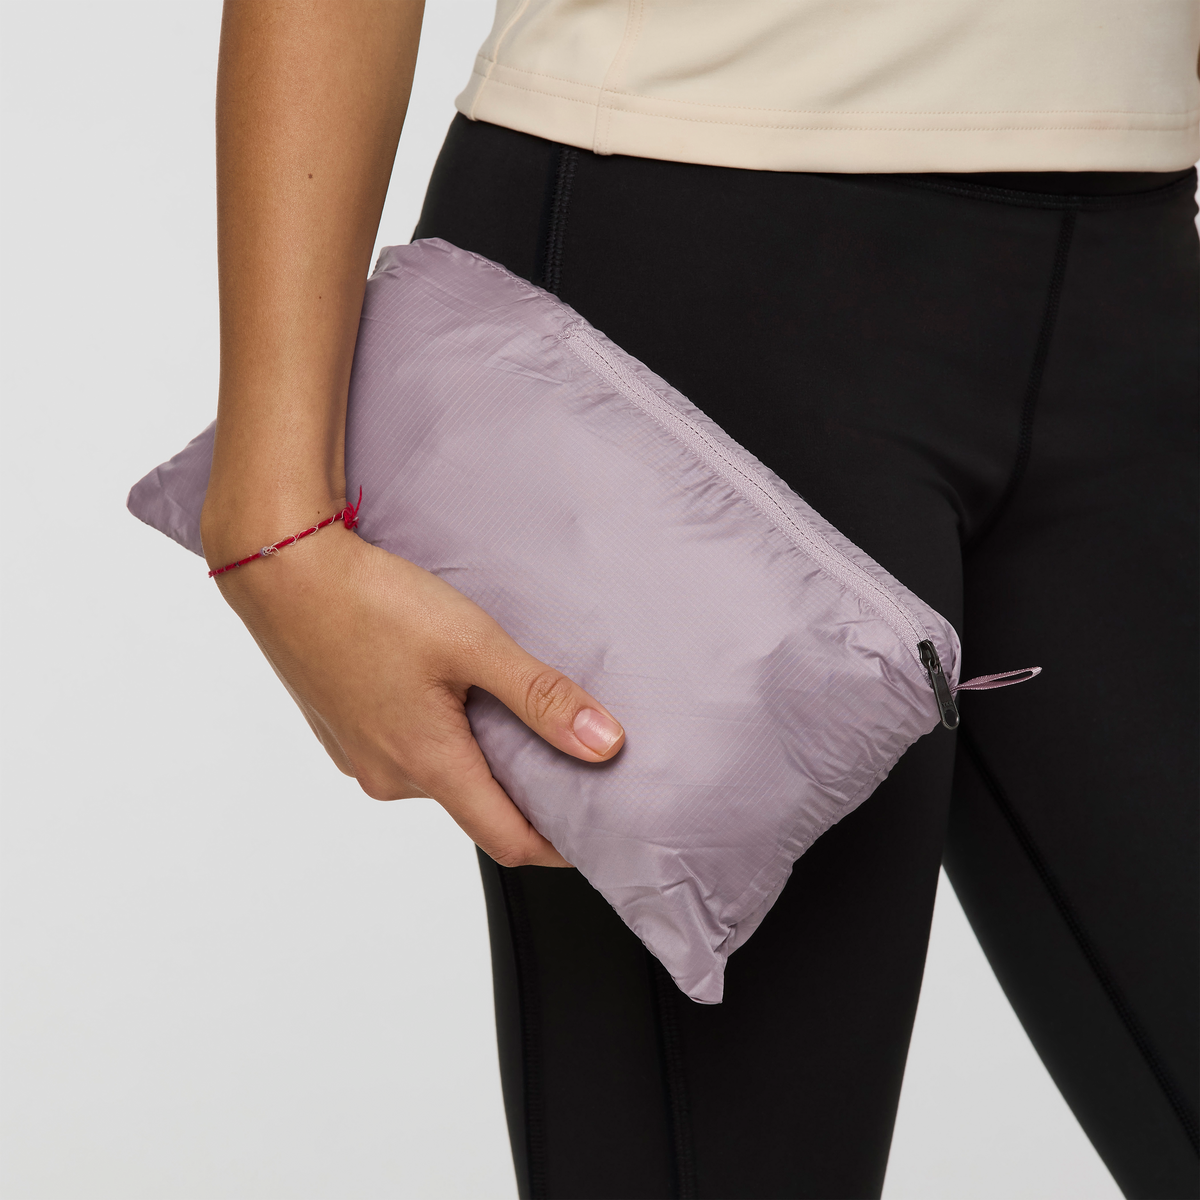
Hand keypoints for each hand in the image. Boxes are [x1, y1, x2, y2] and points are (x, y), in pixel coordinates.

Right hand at [210, 519, 624, 867]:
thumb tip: (604, 745)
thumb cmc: (372, 602)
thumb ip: (541, 698)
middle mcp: (388, 775)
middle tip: (560, 745)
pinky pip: (404, 751)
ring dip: (475, 753)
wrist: (283, 569)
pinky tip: (446, 686)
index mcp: (427, 763)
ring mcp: (359, 756)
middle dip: (519, 787)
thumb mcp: (474, 644)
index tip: (591, 833)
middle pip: (474, 805)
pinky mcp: (342, 730)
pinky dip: (437, 734)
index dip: (556, 846)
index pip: (508, 841)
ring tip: (502, 703)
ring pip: (438, 773)